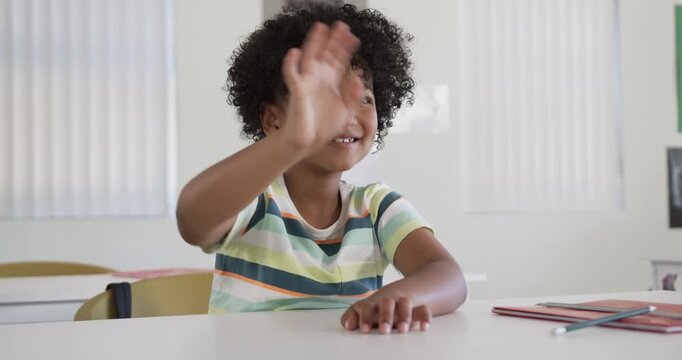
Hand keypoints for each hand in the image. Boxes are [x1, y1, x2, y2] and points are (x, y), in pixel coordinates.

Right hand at [279, 21, 363, 152]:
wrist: (307, 142)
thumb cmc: (322, 127)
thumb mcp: (345, 111)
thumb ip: (352, 96)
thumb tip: (360, 81)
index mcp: (331, 83)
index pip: (339, 61)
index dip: (346, 48)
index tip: (354, 37)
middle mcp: (319, 80)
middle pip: (326, 54)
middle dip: (333, 40)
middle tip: (340, 25)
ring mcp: (307, 84)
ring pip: (309, 58)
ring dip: (314, 43)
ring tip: (319, 28)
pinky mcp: (297, 92)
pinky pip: (292, 75)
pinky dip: (291, 64)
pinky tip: (294, 53)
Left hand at [340, 294, 432, 334]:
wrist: (400, 293)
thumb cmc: (376, 308)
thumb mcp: (363, 311)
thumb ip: (352, 317)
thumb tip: (348, 325)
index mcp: (373, 304)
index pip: (367, 306)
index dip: (365, 317)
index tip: (365, 330)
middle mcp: (388, 302)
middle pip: (387, 303)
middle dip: (385, 316)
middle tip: (384, 330)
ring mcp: (403, 304)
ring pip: (405, 303)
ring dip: (404, 315)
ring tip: (403, 329)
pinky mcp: (417, 309)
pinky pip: (423, 309)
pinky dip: (425, 317)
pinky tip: (423, 327)